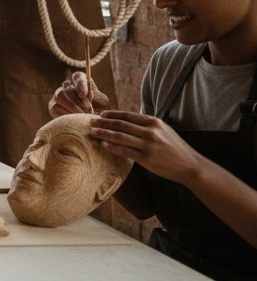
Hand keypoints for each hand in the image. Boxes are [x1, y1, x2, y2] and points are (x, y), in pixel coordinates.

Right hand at [49, 71, 107, 116]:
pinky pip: (55, 107)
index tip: (84, 95)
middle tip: (88, 110)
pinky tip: (73, 119)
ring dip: (72, 107)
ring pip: (59, 96)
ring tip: (82, 116)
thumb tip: (87, 90)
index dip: (80, 83)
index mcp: (81, 82)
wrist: (92, 125)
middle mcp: (67, 87)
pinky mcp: (53, 106)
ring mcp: (58, 96)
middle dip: (77, 100)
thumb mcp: (102, 102)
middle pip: (67, 87)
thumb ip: (95, 94)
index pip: (77, 76)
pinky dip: (66, 114)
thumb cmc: (99, 111)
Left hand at [90, 110, 204, 182]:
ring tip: (92, 133)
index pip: (127, 115)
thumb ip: (146, 125)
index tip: (100, 115)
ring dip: (103, 134)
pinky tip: (102, 145)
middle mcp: (150, 131)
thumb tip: (126, 121)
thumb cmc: (174, 148)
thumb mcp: (163, 130)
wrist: (190, 165)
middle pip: (121, 124)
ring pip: (120, 137)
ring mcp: (149, 145)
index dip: (112, 114)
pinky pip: (125, 151)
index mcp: (154, 122)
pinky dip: (112, 147)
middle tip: (90, 122)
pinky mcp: (147, 158)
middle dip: (103, 122)